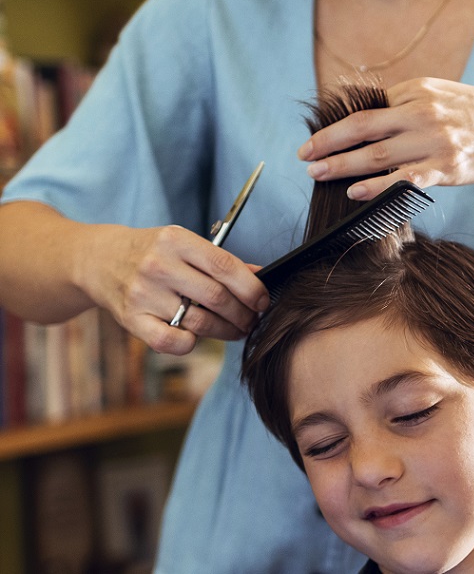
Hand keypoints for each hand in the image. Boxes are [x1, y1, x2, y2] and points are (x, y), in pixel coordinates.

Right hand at [87, 224, 270, 355]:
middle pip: (217, 297)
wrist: (98, 260)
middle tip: (252, 321)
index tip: (263, 302)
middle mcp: (158, 265)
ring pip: (199, 322)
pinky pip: (170, 342)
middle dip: (243, 314)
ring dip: (225, 331)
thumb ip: (221, 261)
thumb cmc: (152, 252)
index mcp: (177, 241)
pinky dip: (190, 344)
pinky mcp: (130, 319)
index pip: (225, 267)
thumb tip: (261, 275)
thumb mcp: (184, 244)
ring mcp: (143, 293)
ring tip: (235, 330)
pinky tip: (196, 337)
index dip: (252, 289)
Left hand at [297, 78, 473, 198]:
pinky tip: (355, 192)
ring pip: (376, 153)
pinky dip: (376, 186)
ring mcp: (435, 140)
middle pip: (362, 126)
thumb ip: (408, 103)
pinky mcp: (447, 167)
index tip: (316, 137)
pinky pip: (403, 178)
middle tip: (303, 155)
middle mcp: (423, 111)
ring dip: (341, 165)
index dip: (337, 123)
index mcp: (419, 89)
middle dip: (327, 142)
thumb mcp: (444, 95)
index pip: (368, 106)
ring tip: (317, 172)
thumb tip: (368, 120)